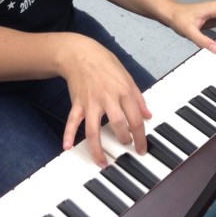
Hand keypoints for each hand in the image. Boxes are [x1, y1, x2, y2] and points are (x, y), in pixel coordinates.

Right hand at [59, 35, 152, 165]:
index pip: (136, 119)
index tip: (142, 148)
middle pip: (118, 125)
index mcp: (123, 91)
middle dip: (124, 140)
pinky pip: (73, 121)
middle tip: (126, 147)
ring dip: (98, 149)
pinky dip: (68, 134)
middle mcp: (108, 98)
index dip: (141, 137)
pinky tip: (67, 146)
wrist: (80, 54)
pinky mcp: (78, 103)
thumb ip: (137, 97)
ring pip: (94, 129)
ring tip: (102, 162)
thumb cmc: (105, 63)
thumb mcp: (127, 76)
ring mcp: (91, 102)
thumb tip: (148, 115)